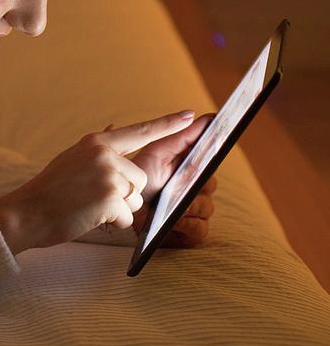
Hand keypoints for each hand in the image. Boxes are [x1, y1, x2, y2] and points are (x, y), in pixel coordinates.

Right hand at [0, 110, 197, 254]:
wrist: (27, 212)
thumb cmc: (51, 188)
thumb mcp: (73, 158)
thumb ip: (98, 146)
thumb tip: (114, 127)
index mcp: (97, 142)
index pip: (140, 131)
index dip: (168, 124)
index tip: (190, 115)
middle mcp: (104, 154)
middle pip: (140, 178)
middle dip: (126, 193)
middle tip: (96, 197)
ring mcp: (107, 175)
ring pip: (135, 198)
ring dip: (118, 209)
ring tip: (90, 206)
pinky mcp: (108, 198)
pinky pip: (127, 216)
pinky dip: (112, 222)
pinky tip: (90, 216)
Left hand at [129, 113, 216, 246]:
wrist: (124, 208)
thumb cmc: (141, 177)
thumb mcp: (157, 153)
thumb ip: (178, 136)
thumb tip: (193, 114)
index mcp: (190, 164)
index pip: (211, 153)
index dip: (217, 142)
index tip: (220, 132)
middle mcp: (196, 186)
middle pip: (211, 182)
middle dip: (198, 181)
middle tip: (185, 179)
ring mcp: (195, 209)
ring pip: (207, 205)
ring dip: (189, 204)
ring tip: (173, 203)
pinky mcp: (191, 231)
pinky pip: (200, 228)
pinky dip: (188, 224)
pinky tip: (175, 221)